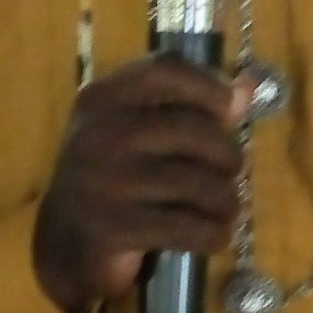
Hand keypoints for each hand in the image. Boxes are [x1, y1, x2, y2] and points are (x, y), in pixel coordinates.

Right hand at [33, 56, 248, 312]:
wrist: (66, 241)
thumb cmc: (114, 176)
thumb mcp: (138, 131)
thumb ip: (187, 105)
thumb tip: (246, 89)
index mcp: (101, 99)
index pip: (162, 71)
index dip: (207, 83)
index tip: (233, 107)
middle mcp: (97, 134)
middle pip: (190, 129)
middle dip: (226, 153)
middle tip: (234, 169)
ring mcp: (102, 182)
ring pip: (194, 183)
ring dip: (226, 200)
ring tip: (230, 207)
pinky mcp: (112, 228)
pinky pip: (185, 226)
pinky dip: (213, 233)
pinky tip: (218, 236)